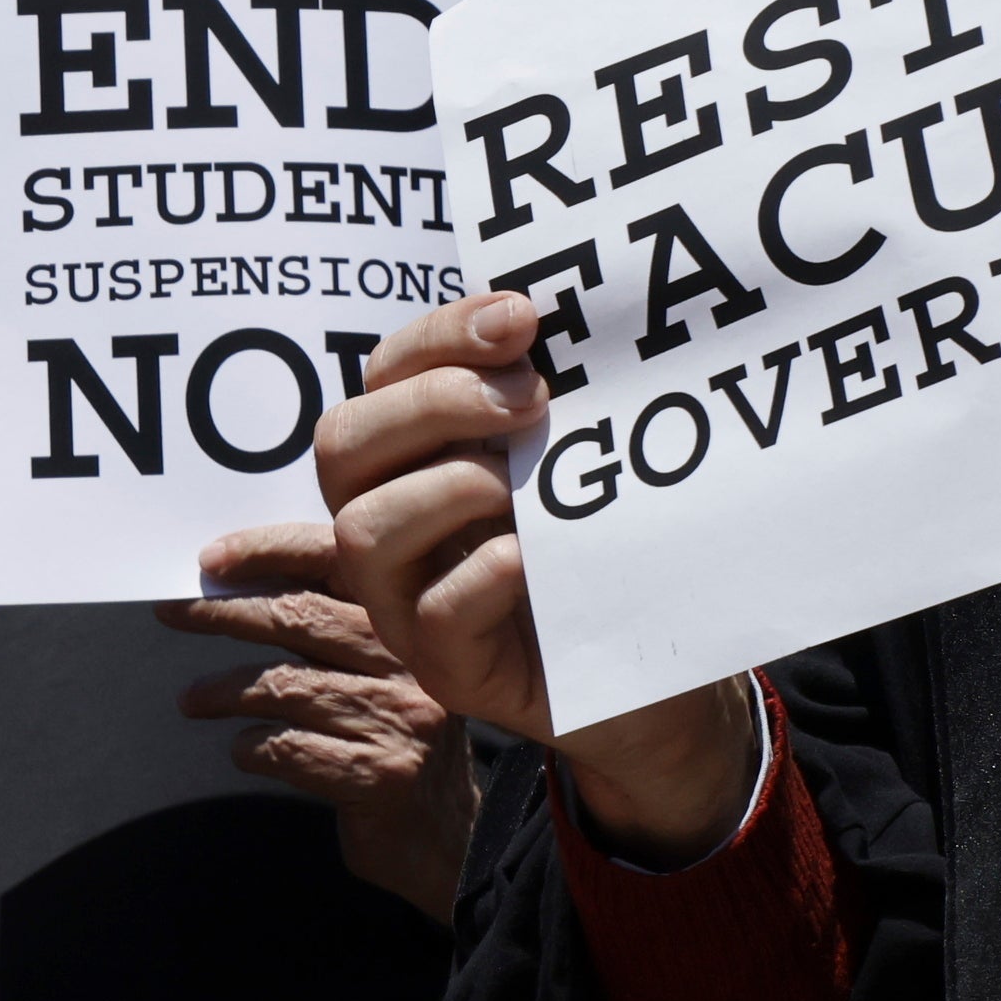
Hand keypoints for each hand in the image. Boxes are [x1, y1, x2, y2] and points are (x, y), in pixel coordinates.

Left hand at [169, 517, 475, 918]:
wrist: (447, 839)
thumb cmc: (392, 742)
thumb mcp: (380, 671)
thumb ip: (328, 623)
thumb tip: (231, 582)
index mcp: (411, 623)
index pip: (337, 561)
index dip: (268, 550)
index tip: (208, 559)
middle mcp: (416, 663)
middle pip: (300, 617)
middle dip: (224, 612)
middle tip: (172, 612)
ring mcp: (403, 719)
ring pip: (285, 685)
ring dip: (223, 691)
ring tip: (191, 700)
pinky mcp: (381, 774)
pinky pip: (287, 747)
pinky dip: (251, 746)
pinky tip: (244, 750)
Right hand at [309, 295, 760, 862]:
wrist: (658, 683)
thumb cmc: (607, 555)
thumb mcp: (575, 463)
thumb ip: (547, 400)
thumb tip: (547, 321)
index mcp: (409, 463)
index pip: (380, 378)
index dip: (437, 337)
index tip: (521, 317)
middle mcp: (387, 527)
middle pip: (341, 444)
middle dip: (433, 404)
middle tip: (530, 399)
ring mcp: (404, 604)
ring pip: (362, 530)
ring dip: (450, 487)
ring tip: (524, 486)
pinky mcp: (448, 669)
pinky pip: (435, 613)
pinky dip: (484, 572)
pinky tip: (536, 556)